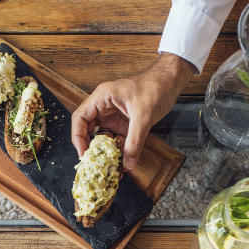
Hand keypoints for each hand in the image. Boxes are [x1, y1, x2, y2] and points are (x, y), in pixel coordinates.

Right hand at [71, 53, 193, 169]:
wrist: (170, 82)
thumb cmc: (155, 88)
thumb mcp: (144, 117)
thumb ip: (135, 142)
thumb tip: (128, 164)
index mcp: (102, 97)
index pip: (80, 118)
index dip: (78, 137)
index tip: (84, 154)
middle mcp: (104, 106)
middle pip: (87, 129)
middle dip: (90, 147)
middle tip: (94, 164)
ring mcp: (113, 114)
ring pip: (101, 136)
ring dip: (104, 151)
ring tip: (107, 166)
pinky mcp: (123, 122)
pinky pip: (115, 138)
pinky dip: (116, 150)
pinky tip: (120, 161)